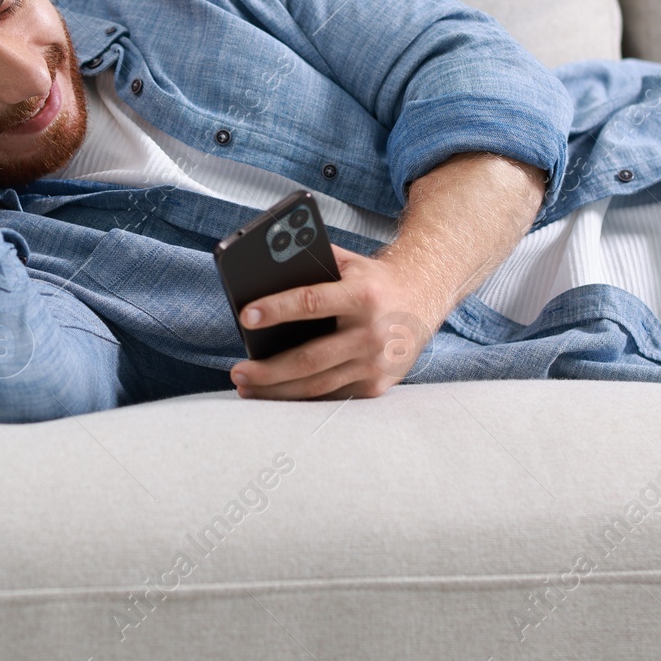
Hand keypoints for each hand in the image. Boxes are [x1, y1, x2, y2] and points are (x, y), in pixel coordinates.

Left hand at [229, 243, 441, 400]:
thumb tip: (261, 269)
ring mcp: (375, 364)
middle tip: (238, 371)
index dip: (277, 309)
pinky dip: (300, 398)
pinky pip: (331, 396)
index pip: (313, 302)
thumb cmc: (372, 279)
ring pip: (317, 385)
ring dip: (277, 391)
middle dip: (268, 369)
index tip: (246, 316)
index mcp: (363, 295)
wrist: (423, 299)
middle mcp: (372, 333)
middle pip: (310, 358)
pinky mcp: (376, 385)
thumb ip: (311, 262)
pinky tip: (276, 395)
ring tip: (246, 387)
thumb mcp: (348, 262)